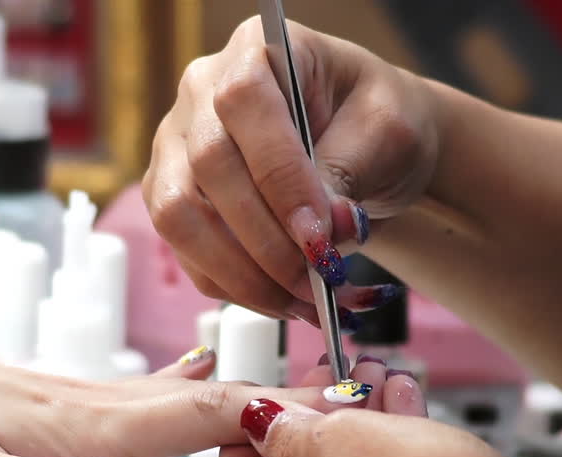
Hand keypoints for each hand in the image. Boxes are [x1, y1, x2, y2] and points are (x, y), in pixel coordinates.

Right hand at [143, 16, 439, 322]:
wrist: (368, 145)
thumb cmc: (378, 121)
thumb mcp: (387, 132)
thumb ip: (349, 171)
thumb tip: (321, 228)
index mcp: (256, 48)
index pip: (245, 103)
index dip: (278, 176)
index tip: (319, 234)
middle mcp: (201, 93)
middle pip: (206, 168)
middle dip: (265, 240)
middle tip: (318, 281)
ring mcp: (178, 147)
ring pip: (180, 217)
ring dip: (243, 273)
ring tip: (301, 302)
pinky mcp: (174, 197)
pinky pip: (187, 253)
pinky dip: (234, 287)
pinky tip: (282, 300)